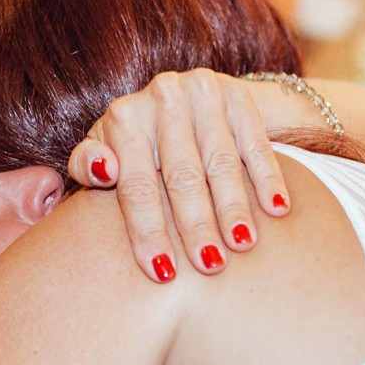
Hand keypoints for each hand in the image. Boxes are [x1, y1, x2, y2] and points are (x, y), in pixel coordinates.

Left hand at [65, 70, 294, 281]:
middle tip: (210, 266)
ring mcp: (203, 93)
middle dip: (196, 226)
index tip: (162, 272)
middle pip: (181, 177)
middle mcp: (162, 98)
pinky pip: (256, 144)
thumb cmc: (135, 145)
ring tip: (243, 244)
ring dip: (234, 206)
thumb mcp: (103, 150)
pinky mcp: (238, 96)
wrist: (182, 102)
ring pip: (221, 162)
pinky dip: (268, 178)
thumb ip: (87, 163)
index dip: (149, 231)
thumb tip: (103, 171)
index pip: (136, 186)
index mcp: (123, 118)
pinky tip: (277, 210)